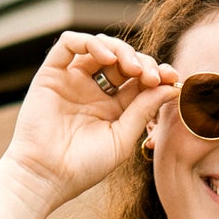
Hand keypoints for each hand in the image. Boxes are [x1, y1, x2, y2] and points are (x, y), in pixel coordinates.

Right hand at [4, 31, 174, 201]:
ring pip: (99, 47)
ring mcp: (72, 80)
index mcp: (113, 107)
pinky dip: (90, 42)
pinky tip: (106, 57)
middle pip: (122, 60)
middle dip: (142, 62)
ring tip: (131, 67)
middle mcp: (94, 90)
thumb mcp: (122, 138)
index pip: (139, 79)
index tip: (171, 79)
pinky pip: (69, 44)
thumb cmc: (84, 166)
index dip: (157, 73)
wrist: (46, 175)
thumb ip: (144, 110)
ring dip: (120, 49)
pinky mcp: (51, 74)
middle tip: (151, 76)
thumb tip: (172, 86)